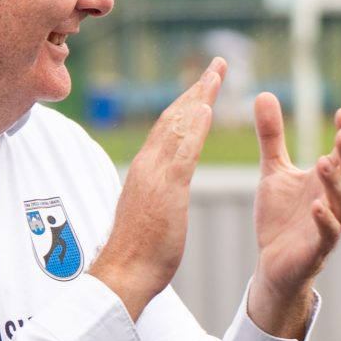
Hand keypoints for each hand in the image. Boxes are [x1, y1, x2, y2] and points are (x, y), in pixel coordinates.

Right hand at [92, 59, 224, 321]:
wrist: (123, 276)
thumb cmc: (138, 254)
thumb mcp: (152, 214)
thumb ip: (158, 194)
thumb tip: (162, 189)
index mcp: (146, 172)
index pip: (168, 129)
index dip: (188, 104)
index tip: (204, 86)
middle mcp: (147, 166)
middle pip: (173, 118)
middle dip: (196, 89)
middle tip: (217, 65)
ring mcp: (154, 176)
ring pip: (177, 127)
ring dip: (198, 97)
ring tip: (216, 74)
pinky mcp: (164, 191)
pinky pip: (181, 152)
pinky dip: (193, 127)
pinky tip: (207, 108)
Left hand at [246, 96, 340, 340]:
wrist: (272, 263)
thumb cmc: (280, 217)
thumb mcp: (273, 170)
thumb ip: (272, 136)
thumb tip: (265, 93)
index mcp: (328, 181)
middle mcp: (334, 200)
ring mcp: (330, 225)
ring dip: (336, 182)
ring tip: (323, 161)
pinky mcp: (317, 248)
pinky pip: (327, 233)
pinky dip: (324, 219)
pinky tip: (316, 205)